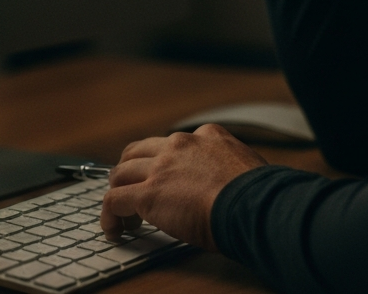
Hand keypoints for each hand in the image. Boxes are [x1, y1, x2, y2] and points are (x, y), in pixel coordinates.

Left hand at [100, 125, 266, 250]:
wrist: (252, 205)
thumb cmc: (258, 195)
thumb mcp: (245, 166)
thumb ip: (229, 168)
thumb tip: (229, 185)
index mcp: (207, 136)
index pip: (172, 143)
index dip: (162, 164)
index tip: (164, 181)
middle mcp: (180, 145)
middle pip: (138, 151)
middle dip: (130, 171)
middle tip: (131, 192)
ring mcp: (162, 167)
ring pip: (121, 172)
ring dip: (118, 192)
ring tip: (123, 216)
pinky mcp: (148, 193)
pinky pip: (114, 200)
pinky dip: (109, 216)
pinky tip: (115, 230)